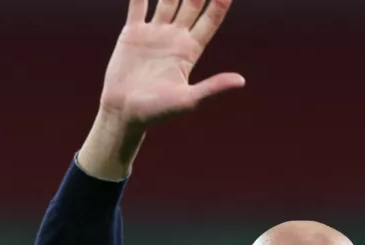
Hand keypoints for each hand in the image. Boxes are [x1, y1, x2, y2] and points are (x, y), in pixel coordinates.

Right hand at [102, 0, 243, 123]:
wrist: (124, 113)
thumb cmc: (157, 112)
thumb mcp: (188, 101)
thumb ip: (212, 88)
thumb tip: (241, 81)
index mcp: (190, 51)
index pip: (211, 19)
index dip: (220, 3)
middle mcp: (175, 38)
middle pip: (191, 3)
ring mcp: (154, 33)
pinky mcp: (132, 32)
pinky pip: (137, 4)